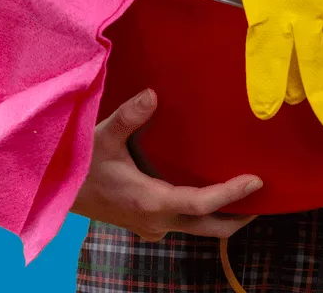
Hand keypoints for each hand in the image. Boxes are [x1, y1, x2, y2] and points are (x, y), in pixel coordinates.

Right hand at [71, 88, 262, 240]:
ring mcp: (152, 226)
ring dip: (222, 215)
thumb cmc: (78, 165)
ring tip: (248, 195)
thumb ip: (128, 117)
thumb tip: (153, 94)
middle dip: (238, 216)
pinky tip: (213, 193)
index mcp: (150, 201)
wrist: (55, 195)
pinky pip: (185, 222)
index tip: (256, 181)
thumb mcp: (101, 138)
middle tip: (267, 199)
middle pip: (208, 227)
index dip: (230, 193)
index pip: (200, 203)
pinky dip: (205, 212)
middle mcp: (156, 220)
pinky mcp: (147, 223)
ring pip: (197, 228)